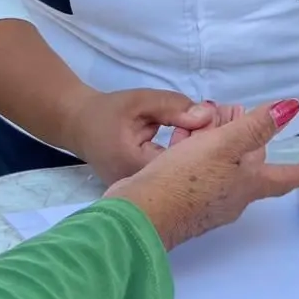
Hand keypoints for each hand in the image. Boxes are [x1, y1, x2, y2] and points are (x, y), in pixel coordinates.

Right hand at [70, 88, 215, 185]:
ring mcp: (145, 195)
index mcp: (139, 169)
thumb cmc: (107, 112)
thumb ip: (174, 107)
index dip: (207, 143)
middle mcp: (143, 191)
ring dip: (199, 154)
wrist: (79, 125)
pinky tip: (194, 139)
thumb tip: (208, 116)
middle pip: (188, 174)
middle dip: (207, 149)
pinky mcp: (148, 191)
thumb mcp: (141, 102)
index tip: (219, 121)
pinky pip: (175, 178)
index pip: (186, 163)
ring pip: (184, 177)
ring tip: (207, 128)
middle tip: (219, 122)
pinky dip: (188, 159)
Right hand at [103, 99, 298, 249]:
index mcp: (247, 186)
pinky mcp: (182, 203)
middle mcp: (231, 199)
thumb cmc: (186, 179)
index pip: (282, 178)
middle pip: (247, 165)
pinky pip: (197, 173)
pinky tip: (180, 138)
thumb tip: (291, 108)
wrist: (140, 215)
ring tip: (204, 120)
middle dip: (245, 139)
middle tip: (235, 114)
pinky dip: (195, 152)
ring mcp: (206, 204)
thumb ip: (256, 126)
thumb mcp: (224, 145)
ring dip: (216, 142)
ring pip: (220, 166)